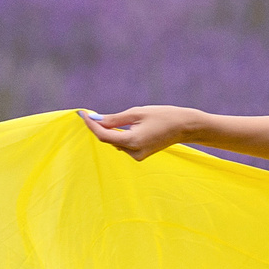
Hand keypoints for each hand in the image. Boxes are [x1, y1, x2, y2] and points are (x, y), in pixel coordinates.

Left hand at [81, 105, 200, 162]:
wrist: (185, 126)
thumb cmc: (163, 116)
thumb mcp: (137, 113)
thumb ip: (114, 119)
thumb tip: (96, 120)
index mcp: (132, 141)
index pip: (103, 135)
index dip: (91, 125)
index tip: (83, 113)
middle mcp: (134, 152)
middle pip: (108, 139)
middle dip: (101, 127)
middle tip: (93, 113)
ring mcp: (138, 156)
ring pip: (116, 142)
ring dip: (112, 131)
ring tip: (122, 118)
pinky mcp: (141, 155)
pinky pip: (124, 145)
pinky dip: (121, 135)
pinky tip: (130, 126)